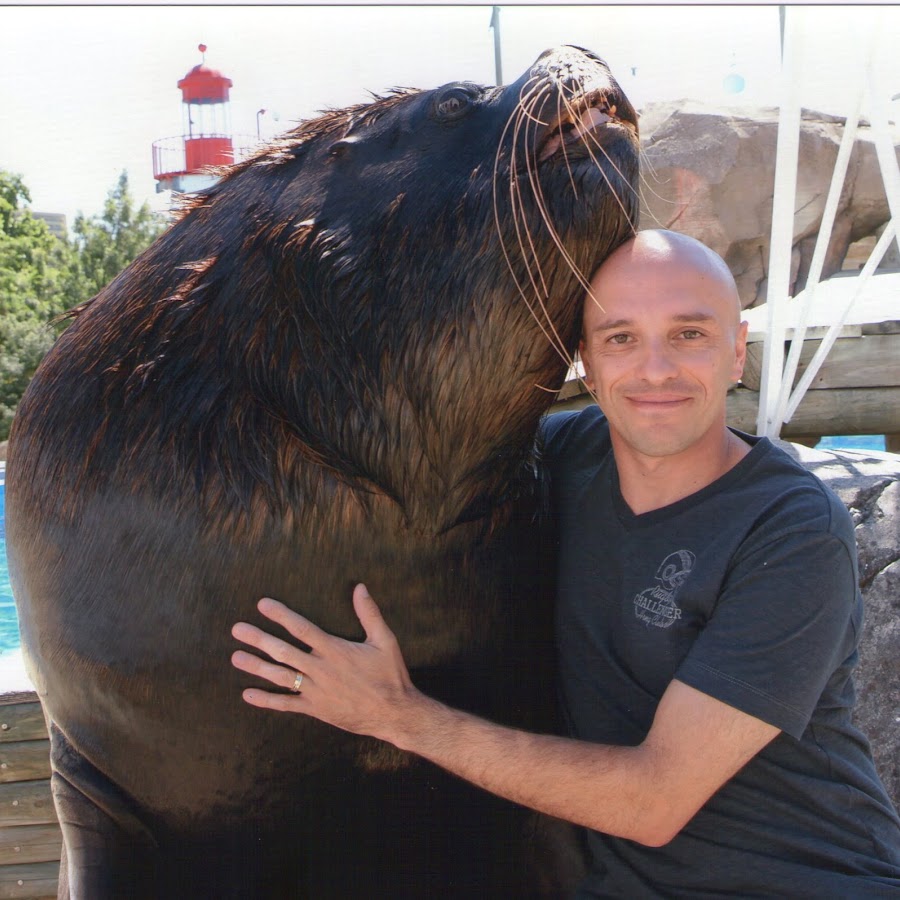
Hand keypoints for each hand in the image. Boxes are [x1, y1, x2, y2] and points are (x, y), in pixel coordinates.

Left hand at [231, 583, 417, 741]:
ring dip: (256, 666)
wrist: (394, 713)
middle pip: (283, 652)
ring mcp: (315, 691)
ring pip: (280, 677)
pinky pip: (286, 705)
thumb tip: (360, 587)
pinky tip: (248, 694)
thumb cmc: (390, 675)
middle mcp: (321, 670)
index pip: (302, 629)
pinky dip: (266, 700)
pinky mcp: (315, 709)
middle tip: (237, 630)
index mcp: (335, 650)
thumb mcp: (385, 640)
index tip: (262, 605)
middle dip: (259, 639)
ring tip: (236, 657)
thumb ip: (370, 613)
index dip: (281, 616)